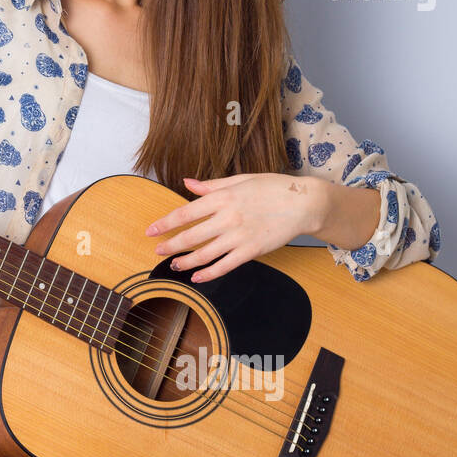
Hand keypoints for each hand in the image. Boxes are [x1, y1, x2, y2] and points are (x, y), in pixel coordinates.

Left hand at [144, 174, 325, 282]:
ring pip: (205, 254)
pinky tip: (197, 277)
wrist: (304, 203)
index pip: (185, 213)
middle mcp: (228, 217)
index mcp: (223, 197)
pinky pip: (225, 265)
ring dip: (186, 262)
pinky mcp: (252, 251)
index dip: (165, 223)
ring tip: (174, 265)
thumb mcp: (240, 180)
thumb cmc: (272, 188)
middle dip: (170, 245)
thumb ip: (211, 185)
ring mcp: (239, 236)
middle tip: (158, 250)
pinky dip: (209, 273)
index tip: (151, 231)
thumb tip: (187, 182)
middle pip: (191, 236)